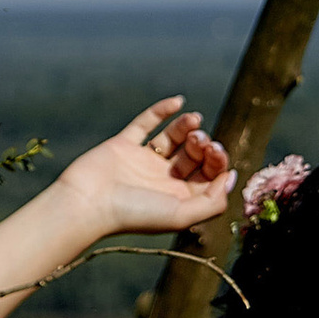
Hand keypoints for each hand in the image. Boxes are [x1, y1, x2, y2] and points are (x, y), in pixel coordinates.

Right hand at [59, 100, 235, 243]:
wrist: (87, 204)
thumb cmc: (133, 214)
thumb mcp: (182, 215)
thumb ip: (213, 201)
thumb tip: (232, 177)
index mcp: (177, 198)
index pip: (208, 176)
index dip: (217, 162)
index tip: (216, 152)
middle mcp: (161, 180)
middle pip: (193, 156)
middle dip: (202, 145)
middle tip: (200, 141)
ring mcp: (141, 161)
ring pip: (172, 138)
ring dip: (187, 127)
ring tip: (194, 120)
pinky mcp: (122, 145)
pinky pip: (145, 124)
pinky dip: (161, 111)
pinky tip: (178, 102)